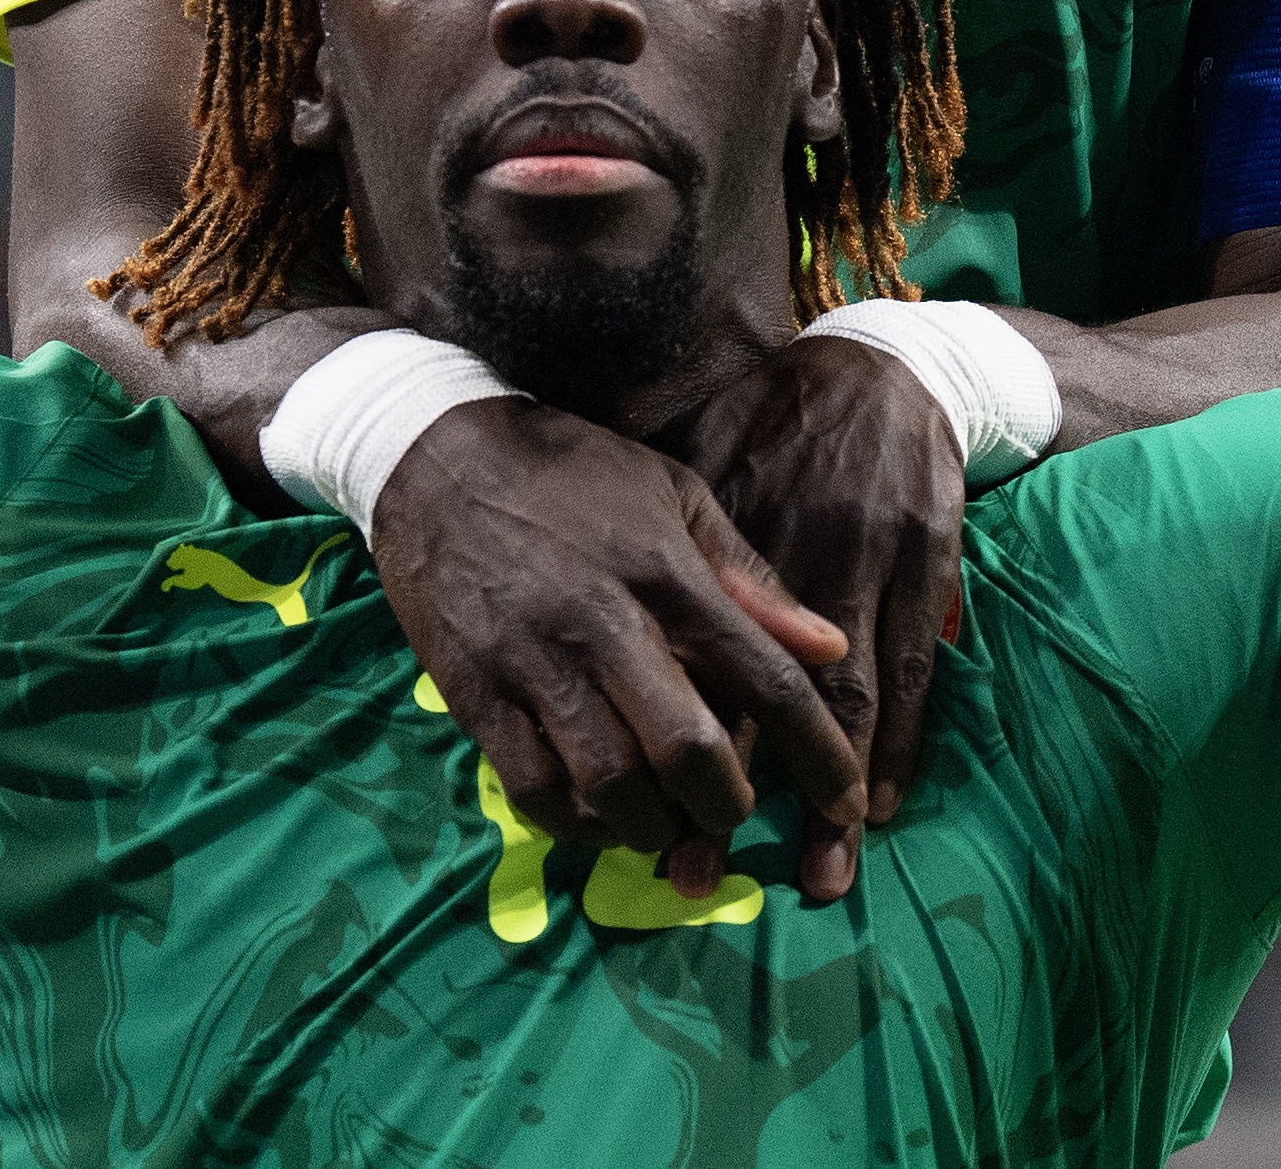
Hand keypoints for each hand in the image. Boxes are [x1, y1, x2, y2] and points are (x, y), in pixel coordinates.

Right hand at [370, 400, 869, 901]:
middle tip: (734, 813)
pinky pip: (533, 790)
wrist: (433, 453)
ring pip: (609, 783)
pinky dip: (576, 825)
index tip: (847, 802)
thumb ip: (750, 576)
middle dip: (726, 805)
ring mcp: (532, 663)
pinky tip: (598, 818)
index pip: (763, 676)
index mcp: (665, 571)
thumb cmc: (571, 472)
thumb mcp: (673, 494)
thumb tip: (830, 647)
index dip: (817, 751)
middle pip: (686, 748)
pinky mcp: (474, 693)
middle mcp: (602, 623)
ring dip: (654, 826)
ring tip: (669, 824)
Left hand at [654, 332, 966, 891]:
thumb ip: (659, 531)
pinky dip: (904, 743)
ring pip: (855, 698)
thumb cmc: (775, 413)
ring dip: (837, 796)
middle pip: (769, 697)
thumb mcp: (701, 449)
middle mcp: (805, 550)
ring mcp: (875, 559)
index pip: (701, 657)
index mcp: (736, 527)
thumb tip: (588, 589)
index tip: (648, 818)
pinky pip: (919, 669)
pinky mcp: (932, 562)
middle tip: (706, 876)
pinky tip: (881, 802)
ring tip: (822, 874)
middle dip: (742, 795)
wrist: (885, 361)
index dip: (675, 742)